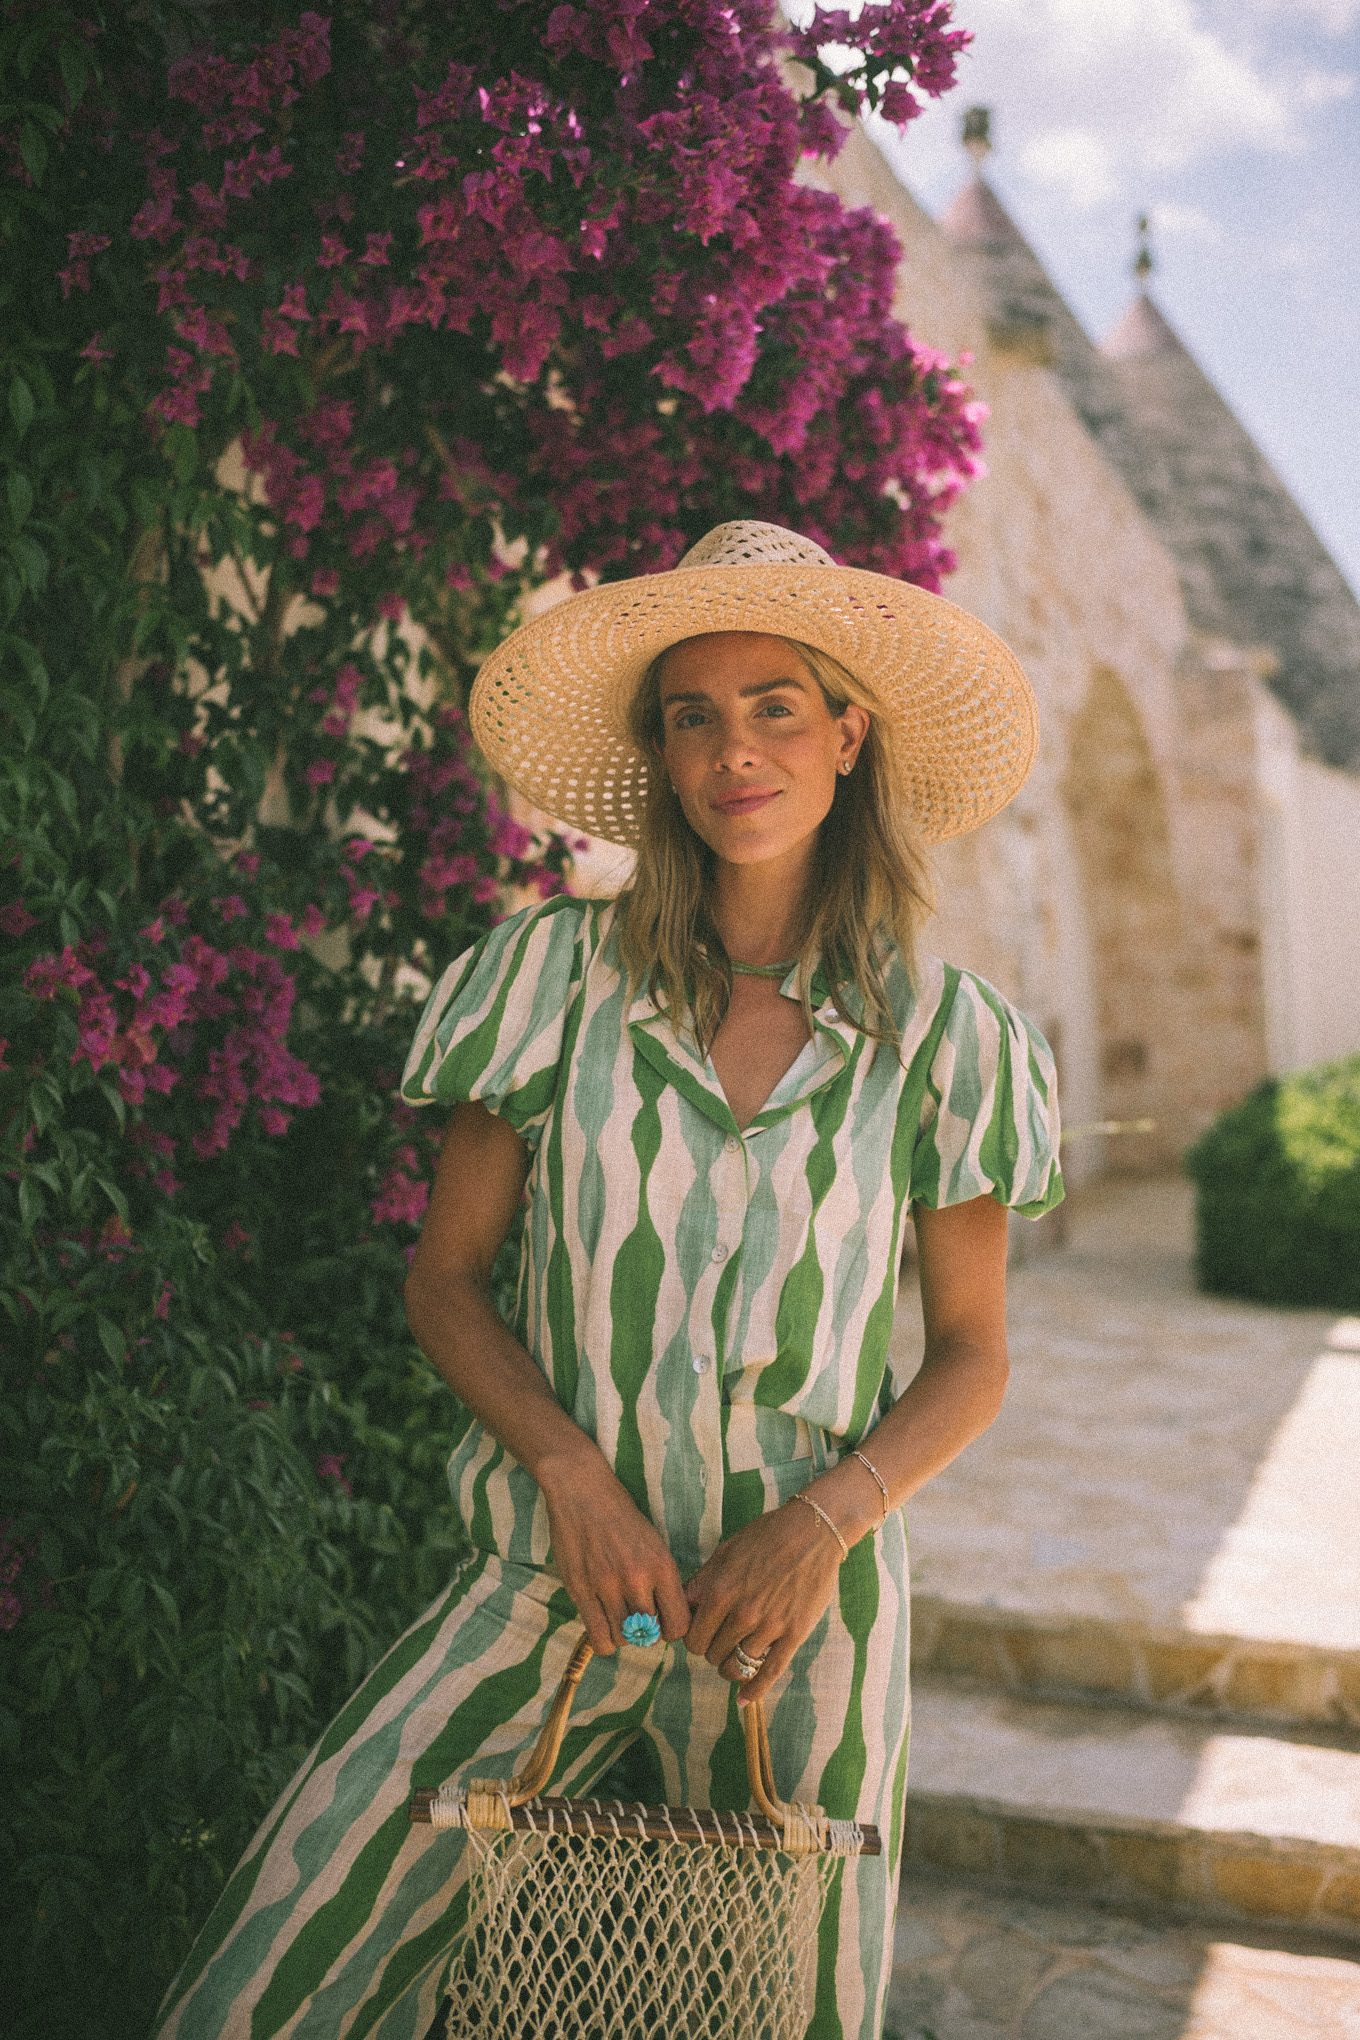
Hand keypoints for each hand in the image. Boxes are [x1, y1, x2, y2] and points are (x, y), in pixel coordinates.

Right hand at [537, 1446, 691, 1657]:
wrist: (582, 1490)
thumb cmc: (621, 1516)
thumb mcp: (654, 1543)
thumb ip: (662, 1580)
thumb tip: (669, 1618)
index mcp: (662, 1566)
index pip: (679, 1625)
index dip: (672, 1631)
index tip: (663, 1623)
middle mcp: (637, 1579)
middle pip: (650, 1636)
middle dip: (646, 1633)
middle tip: (638, 1619)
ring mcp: (607, 1585)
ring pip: (623, 1639)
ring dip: (623, 1634)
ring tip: (618, 1618)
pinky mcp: (581, 1590)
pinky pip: (598, 1637)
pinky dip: (603, 1640)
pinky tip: (603, 1625)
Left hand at [683, 1500, 843, 1705]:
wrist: (812, 1532)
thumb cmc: (766, 1537)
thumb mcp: (725, 1552)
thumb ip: (702, 1582)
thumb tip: (683, 1607)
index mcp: (720, 1592)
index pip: (693, 1639)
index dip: (695, 1640)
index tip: (702, 1636)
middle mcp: (742, 1613)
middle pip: (713, 1655)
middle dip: (712, 1651)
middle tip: (720, 1642)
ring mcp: (770, 1626)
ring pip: (737, 1667)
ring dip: (730, 1667)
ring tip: (733, 1658)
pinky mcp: (794, 1634)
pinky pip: (770, 1673)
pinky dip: (754, 1691)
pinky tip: (744, 1700)